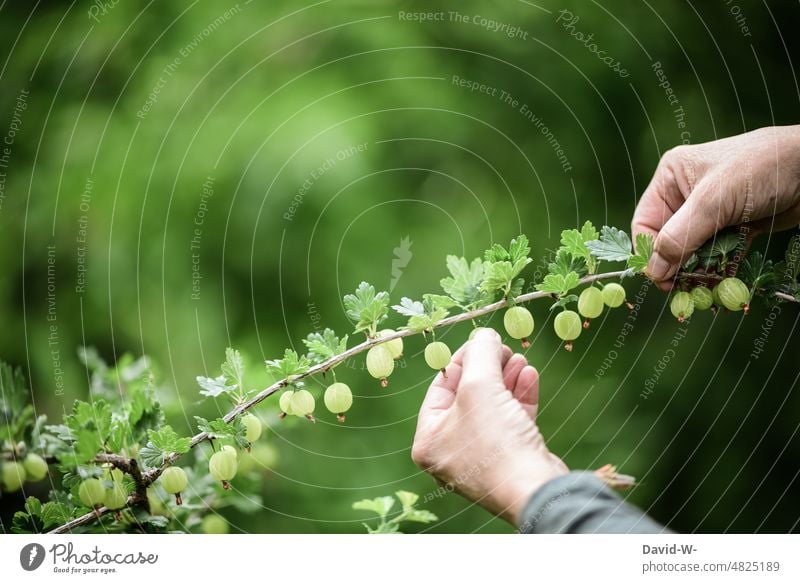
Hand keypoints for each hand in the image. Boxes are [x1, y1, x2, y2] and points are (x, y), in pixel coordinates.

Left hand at [411, 328, 567, 524]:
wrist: (536, 489)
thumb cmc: (496, 441)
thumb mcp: (479, 385)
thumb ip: (479, 354)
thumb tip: (484, 335)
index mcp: (429, 439)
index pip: (441, 387)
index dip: (463, 359)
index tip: (481, 339)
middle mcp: (451, 451)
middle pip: (468, 396)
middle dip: (488, 368)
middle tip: (503, 348)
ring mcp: (482, 458)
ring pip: (492, 407)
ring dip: (506, 379)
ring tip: (519, 359)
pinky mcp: (511, 459)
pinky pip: (510, 421)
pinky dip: (519, 397)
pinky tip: (529, 376)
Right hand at [632, 125, 799, 289]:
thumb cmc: (758, 168)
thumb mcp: (712, 202)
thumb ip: (680, 238)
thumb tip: (654, 271)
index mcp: (671, 179)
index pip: (645, 223)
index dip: (649, 253)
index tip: (661, 279)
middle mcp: (686, 195)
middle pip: (668, 240)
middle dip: (676, 266)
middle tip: (684, 291)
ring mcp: (711, 211)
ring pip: (693, 251)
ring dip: (699, 272)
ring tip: (705, 293)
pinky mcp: (734, 225)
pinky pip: (718, 253)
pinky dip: (719, 270)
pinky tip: (722, 287)